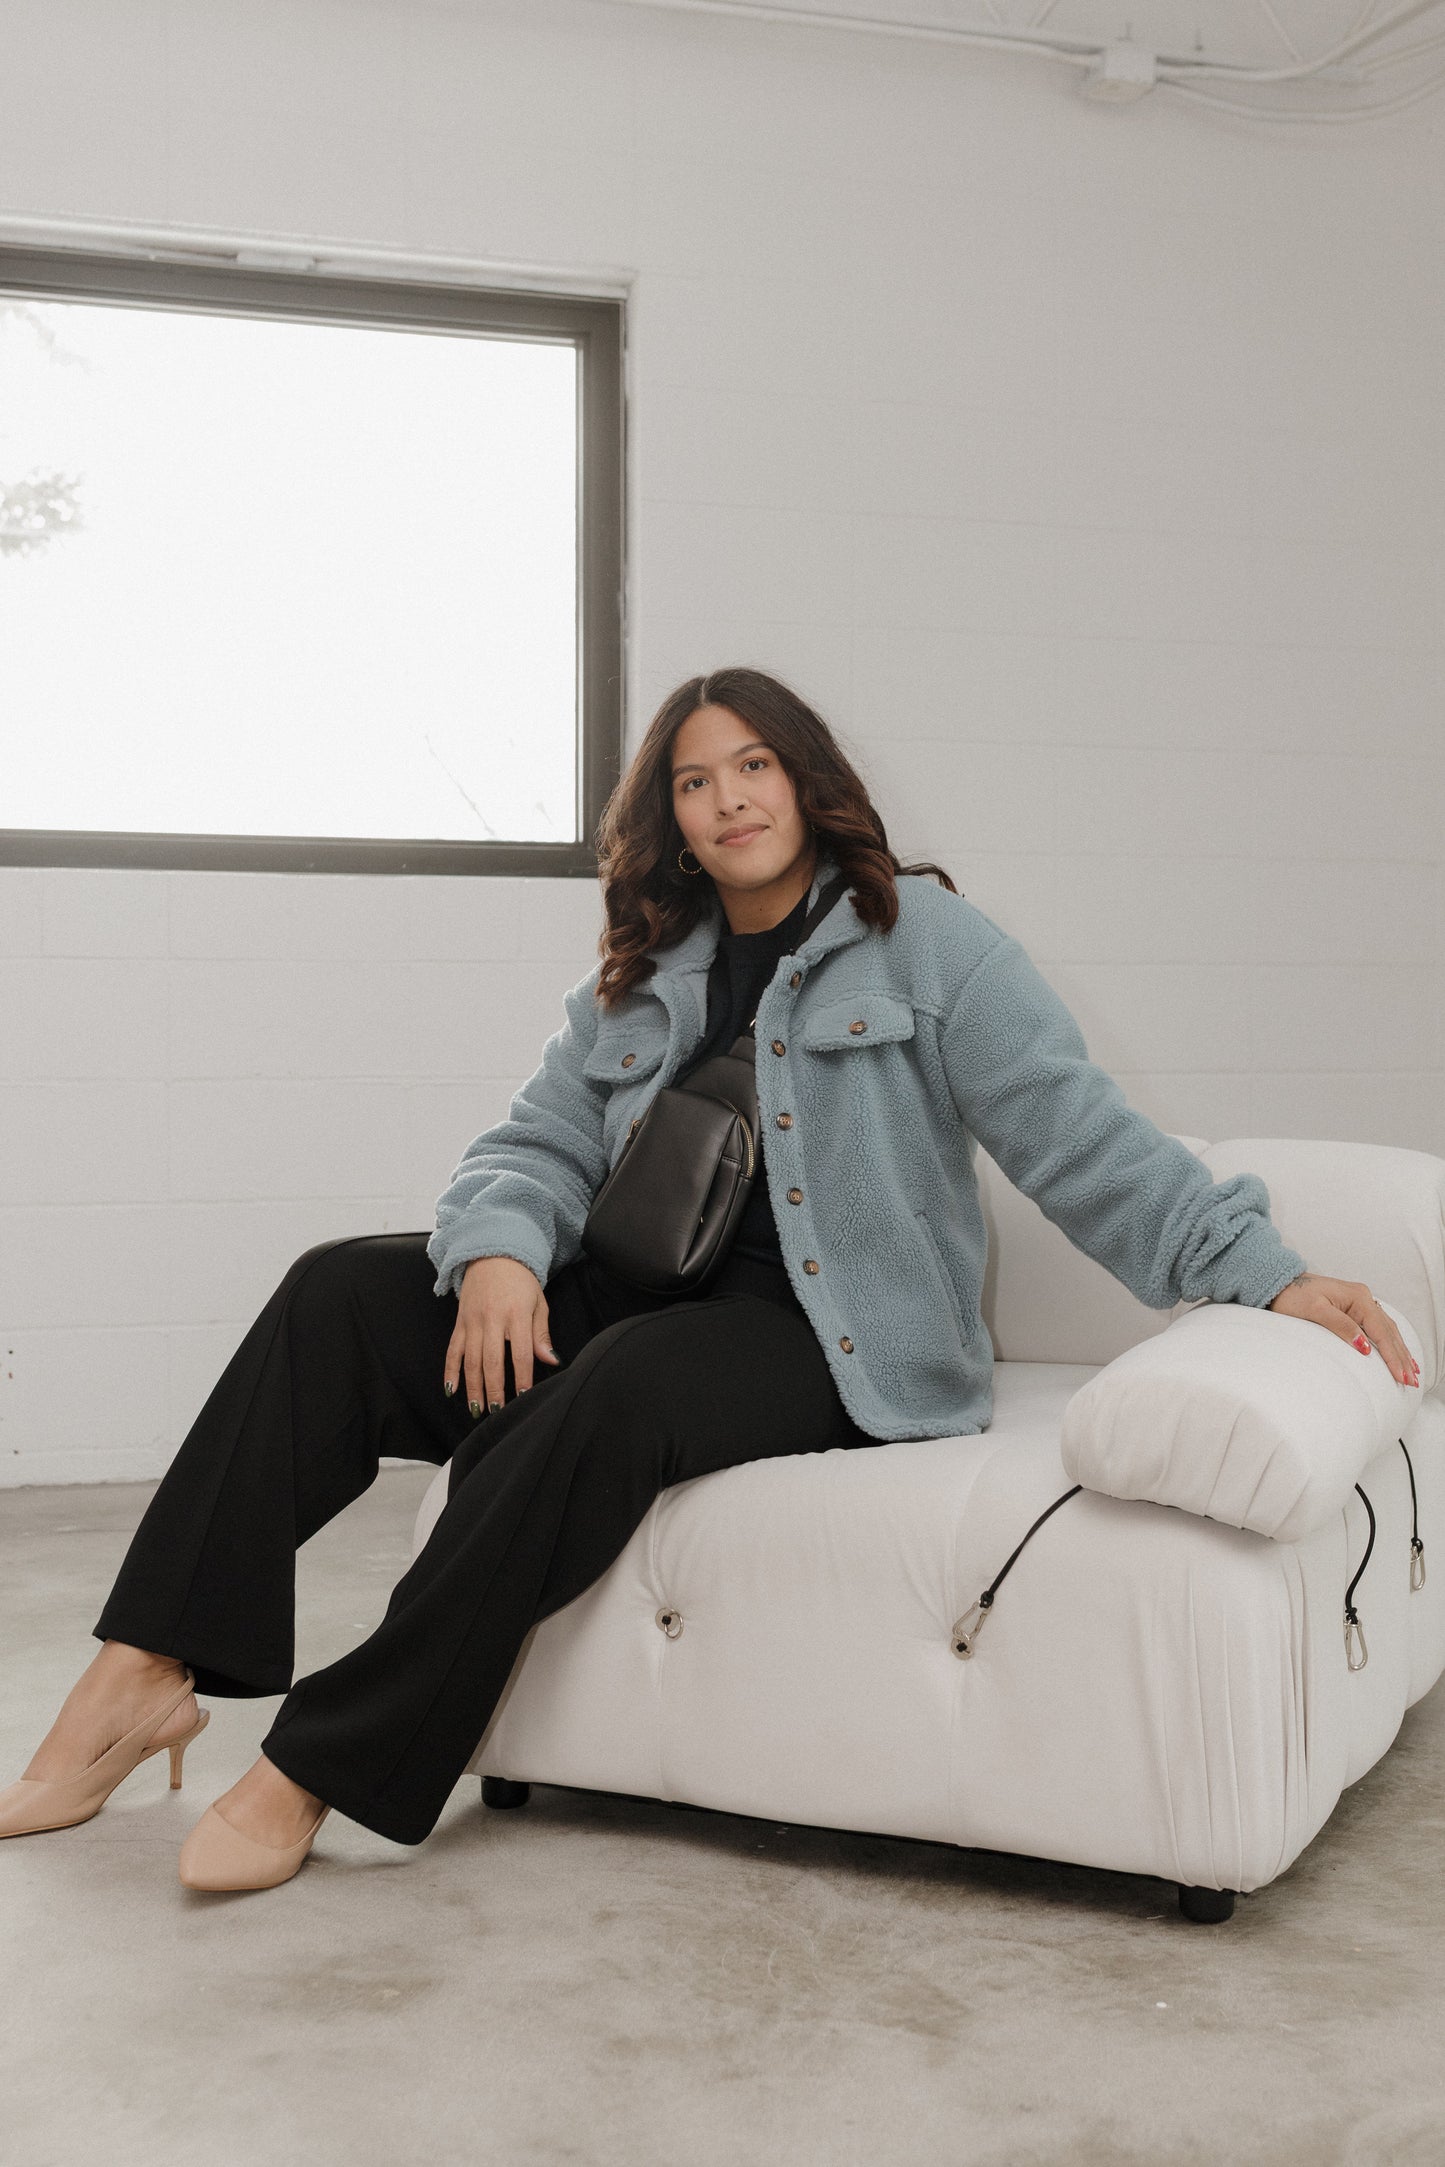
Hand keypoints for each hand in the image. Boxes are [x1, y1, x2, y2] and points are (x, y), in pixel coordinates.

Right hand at [445, 1256, 559, 1417]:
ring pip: (470, 1361)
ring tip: (477, 1410)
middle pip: (492, 1361)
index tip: (523, 1397)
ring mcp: (472, 1322)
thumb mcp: (538, 1303)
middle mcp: (492, 1319)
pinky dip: (450, 1372)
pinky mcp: (459, 1323)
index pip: (520, 1353)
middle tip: (497, 1412)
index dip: (522, 1377)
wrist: (492, 1255)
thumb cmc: (521, 1281)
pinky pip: (452, 1351)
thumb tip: (552, 1360)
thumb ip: (541, 1334)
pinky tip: (451, 1390)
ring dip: (473, 1388)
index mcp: (516, 1314)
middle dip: (494, 1389)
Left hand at [1267, 1272, 1420, 1387]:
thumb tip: (1365, 1346)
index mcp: (1358, 1297)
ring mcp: (1360, 1302)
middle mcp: (1364, 1298)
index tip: (1400, 1375)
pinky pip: (1379, 1327)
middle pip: (1389, 1332)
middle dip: (1401, 1357)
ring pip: (1387, 1330)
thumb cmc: (1293, 1296)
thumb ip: (1341, 1326)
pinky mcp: (1353, 1308)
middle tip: (1411, 1381)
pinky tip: (1397, 1351)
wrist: (1279, 1283)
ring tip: (1412, 1371)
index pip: (1381, 1331)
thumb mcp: (1315, 1310)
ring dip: (1400, 1351)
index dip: (1392, 1356)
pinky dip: (1390, 1341)